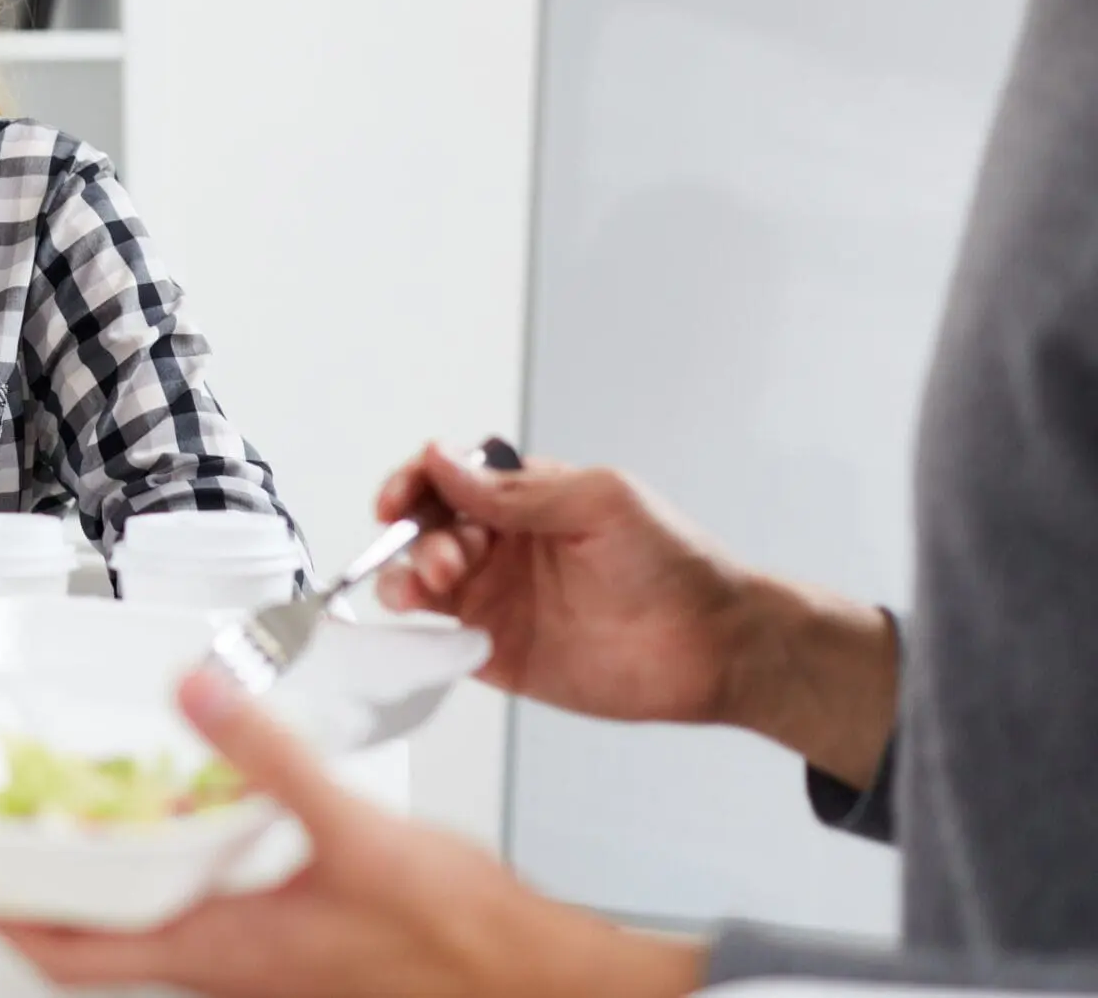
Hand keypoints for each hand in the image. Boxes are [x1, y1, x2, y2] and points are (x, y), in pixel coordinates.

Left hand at [0, 670, 703, 997]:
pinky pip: (194, 907)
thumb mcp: (354, 830)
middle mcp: (223, 964)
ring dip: (94, 879)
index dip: (0, 915)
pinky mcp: (287, 940)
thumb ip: (268, 757)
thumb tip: (194, 690)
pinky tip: (173, 814)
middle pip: (91, 941)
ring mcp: (254, 957)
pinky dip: (162, 866)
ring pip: (141, 926)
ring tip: (55, 816)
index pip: (72, 950)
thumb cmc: (459, 938)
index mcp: (218, 950)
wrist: (536, 981)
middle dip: (30, 891)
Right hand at [371, 444, 756, 727]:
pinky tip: (425, 631)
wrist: (715, 646)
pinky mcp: (498, 654)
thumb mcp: (599, 502)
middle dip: (416, 539)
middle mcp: (500, 545)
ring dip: (403, 580)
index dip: (412, 484)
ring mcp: (496, 599)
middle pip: (423, 530)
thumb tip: (441, 459)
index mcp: (520, 497)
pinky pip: (439, 641)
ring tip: (420, 591)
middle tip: (448, 561)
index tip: (397, 501)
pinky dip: (417, 635)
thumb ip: (515, 490)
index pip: (444, 479)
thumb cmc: (673, 562)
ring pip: (419, 582)